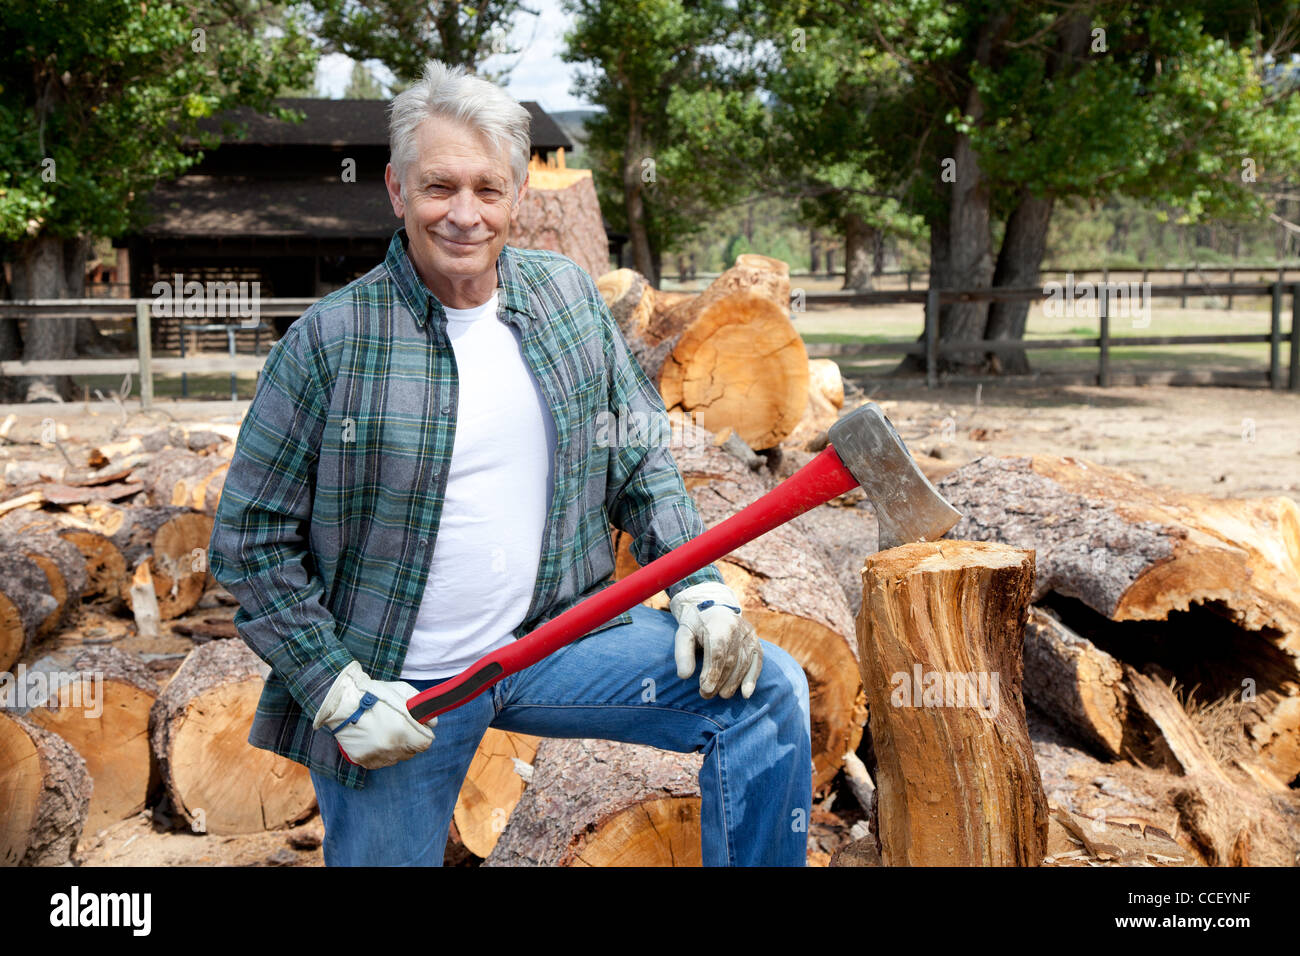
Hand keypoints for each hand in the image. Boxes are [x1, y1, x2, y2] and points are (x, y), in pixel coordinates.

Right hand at [312, 661, 434, 768]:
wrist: (343, 702)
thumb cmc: (375, 694)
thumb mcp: (403, 692)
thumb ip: (421, 708)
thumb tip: (433, 723)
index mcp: (402, 729)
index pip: (425, 744)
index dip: (423, 735)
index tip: (419, 729)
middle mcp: (391, 746)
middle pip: (412, 752)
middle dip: (410, 741)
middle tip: (399, 727)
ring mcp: (376, 755)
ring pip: (397, 758)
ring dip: (396, 748)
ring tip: (385, 731)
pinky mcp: (363, 760)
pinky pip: (381, 762)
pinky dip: (381, 753)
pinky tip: (374, 739)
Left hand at [669, 581, 762, 698]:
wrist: (714, 608)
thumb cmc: (696, 624)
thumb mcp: (684, 633)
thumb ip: (682, 653)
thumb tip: (684, 676)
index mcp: (719, 623)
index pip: (718, 651)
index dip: (713, 672)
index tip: (705, 688)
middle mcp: (738, 628)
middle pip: (731, 660)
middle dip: (720, 680)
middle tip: (707, 695)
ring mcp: (749, 635)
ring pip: (744, 663)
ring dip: (733, 683)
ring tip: (722, 695)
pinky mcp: (756, 642)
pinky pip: (757, 662)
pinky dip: (752, 679)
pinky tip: (746, 693)